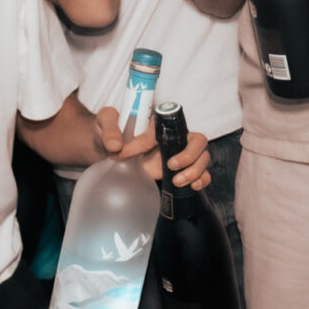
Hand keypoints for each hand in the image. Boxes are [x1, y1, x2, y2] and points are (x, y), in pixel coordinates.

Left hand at [95, 106, 212, 190]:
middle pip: (198, 140)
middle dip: (189, 155)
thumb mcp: (105, 122)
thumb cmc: (110, 130)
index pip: (163, 130)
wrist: (109, 148)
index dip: (148, 143)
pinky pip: (202, 172)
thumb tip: (115, 146)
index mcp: (158, 122)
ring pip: (203, 157)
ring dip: (195, 170)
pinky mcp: (181, 169)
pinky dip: (202, 179)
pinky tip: (193, 186)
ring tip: (177, 181)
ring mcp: (180, 153)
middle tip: (170, 166)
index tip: (133, 155)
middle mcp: (174, 136)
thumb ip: (110, 129)